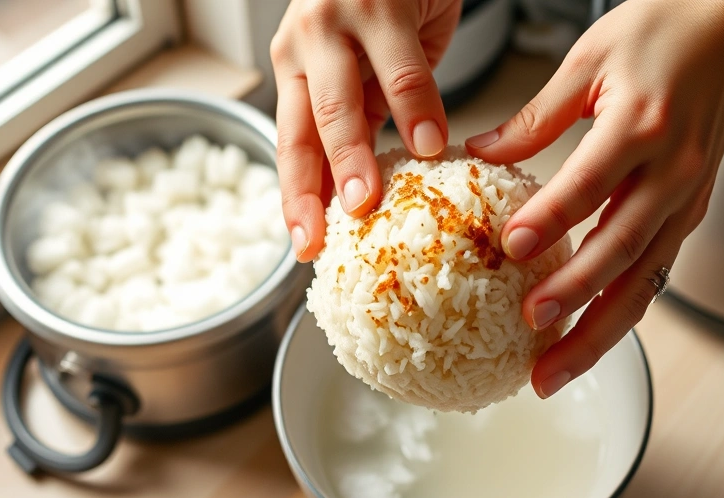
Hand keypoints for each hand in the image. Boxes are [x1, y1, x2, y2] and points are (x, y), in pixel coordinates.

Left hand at [271, 0, 461, 261]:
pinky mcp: (375, 3)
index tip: (305, 247)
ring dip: (354, 159)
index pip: (292, 146)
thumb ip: (362, 120)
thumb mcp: (365, 70)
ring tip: (369, 203)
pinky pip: (399, 68)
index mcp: (297, 70)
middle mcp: (304, 47)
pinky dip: (417, 109)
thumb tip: (364, 191)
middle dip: (312, 192)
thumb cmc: (390, 10)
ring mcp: (333, 22)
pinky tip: (430, 144)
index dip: (298, 200)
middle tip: (328, 236)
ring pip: (339, 103)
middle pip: (302, 132)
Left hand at [466, 0, 723, 397]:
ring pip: (644, 280)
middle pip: (624, 250)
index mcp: (644, 124)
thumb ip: (534, 117)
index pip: (591, 182)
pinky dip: (621, 310)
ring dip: (600, 331)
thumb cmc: (665, 34)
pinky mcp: (691, 213)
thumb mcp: (588, 59)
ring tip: (554, 371)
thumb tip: (479, 154)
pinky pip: (655, 273)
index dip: (552, 218)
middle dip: (578, 300)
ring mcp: (688, 198)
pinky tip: (588, 338)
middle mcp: (674, 171)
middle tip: (533, 334)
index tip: (513, 248)